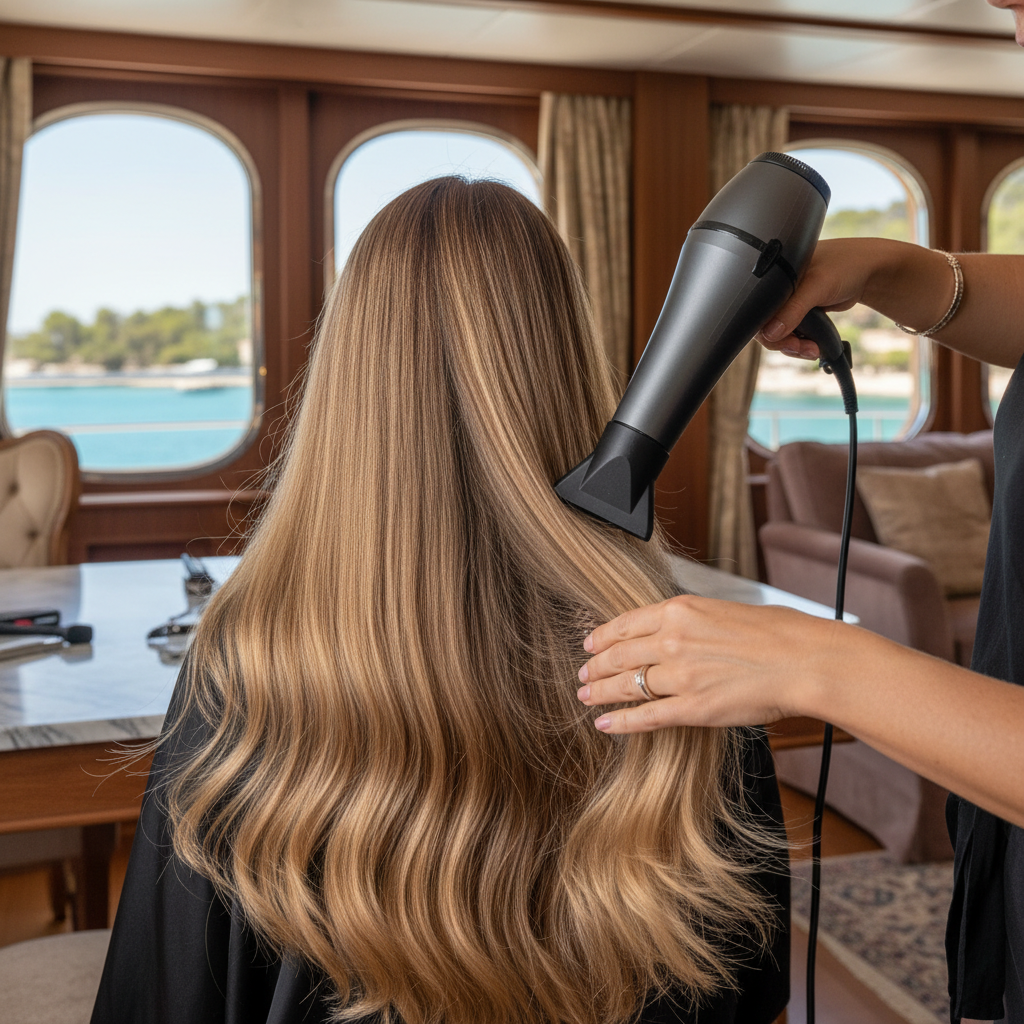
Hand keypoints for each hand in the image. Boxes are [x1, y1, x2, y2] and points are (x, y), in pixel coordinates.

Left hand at [576, 595, 835, 733]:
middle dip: (595, 666)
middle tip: (582, 674)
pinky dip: (620, 721)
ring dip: (601, 693)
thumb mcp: (725, 609)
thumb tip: (678, 629)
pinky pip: (645, 716)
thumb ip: (693, 621)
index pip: (625, 623)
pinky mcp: (692, 708)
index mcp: (680, 610)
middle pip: (618, 655)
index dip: (602, 636)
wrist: (804, 659)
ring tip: (586, 698)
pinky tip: (605, 724)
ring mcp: (679, 675)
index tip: (590, 644)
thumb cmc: (779, 632)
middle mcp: (672, 639)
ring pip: (626, 685)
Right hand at [755, 237, 886, 359]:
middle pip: (767, 325)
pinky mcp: (800, 311)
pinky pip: (793, 332)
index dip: (767, 330)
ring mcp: (789, 301)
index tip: (785, 341)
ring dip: (795, 345)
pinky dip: (802, 342)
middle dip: (784, 342)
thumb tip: (770, 334)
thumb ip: (793, 309)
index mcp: (775, 275)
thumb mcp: (817, 286)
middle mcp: (778, 289)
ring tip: (814, 349)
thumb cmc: (845, 266)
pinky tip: (815, 345)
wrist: (870, 271)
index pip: (757, 309)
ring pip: (780, 332)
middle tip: (802, 348)